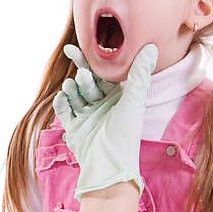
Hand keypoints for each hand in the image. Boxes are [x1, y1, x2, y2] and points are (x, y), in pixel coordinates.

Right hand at [52, 43, 156, 198]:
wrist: (108, 165)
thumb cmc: (125, 134)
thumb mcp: (134, 100)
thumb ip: (140, 72)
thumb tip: (151, 46)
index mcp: (118, 98)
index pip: (102, 74)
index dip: (91, 61)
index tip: (78, 47)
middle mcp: (102, 106)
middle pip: (87, 83)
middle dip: (83, 77)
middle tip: (82, 76)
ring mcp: (87, 116)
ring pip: (75, 95)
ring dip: (72, 89)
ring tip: (71, 87)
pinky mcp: (74, 128)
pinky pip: (64, 110)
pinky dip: (62, 102)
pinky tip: (62, 97)